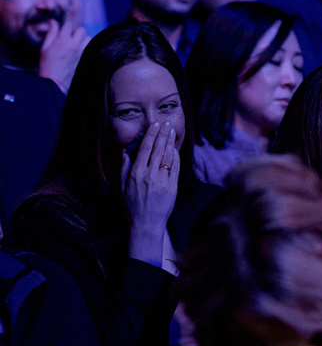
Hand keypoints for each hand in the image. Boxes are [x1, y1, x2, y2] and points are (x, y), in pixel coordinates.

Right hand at [38, 19, 87, 91]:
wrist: (55, 82)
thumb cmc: (47, 65)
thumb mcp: (44, 48)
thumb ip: (51, 33)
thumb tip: (53, 21)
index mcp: (62, 41)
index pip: (68, 25)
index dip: (65, 26)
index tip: (62, 30)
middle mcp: (74, 45)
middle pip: (81, 29)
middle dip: (75, 31)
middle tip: (69, 37)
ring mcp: (82, 52)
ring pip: (89, 37)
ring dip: (83, 39)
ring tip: (75, 44)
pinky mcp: (86, 58)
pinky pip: (91, 47)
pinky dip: (86, 46)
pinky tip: (79, 51)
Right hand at [124, 121, 178, 264]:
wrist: (146, 223)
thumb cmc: (132, 204)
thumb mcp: (122, 186)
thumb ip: (124, 167)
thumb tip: (125, 151)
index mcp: (136, 174)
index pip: (145, 149)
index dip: (151, 135)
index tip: (154, 124)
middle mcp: (149, 175)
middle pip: (158, 149)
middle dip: (162, 134)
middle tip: (166, 123)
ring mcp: (162, 180)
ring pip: (168, 156)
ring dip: (170, 142)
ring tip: (171, 131)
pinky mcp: (172, 186)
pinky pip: (175, 167)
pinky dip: (175, 156)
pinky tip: (175, 148)